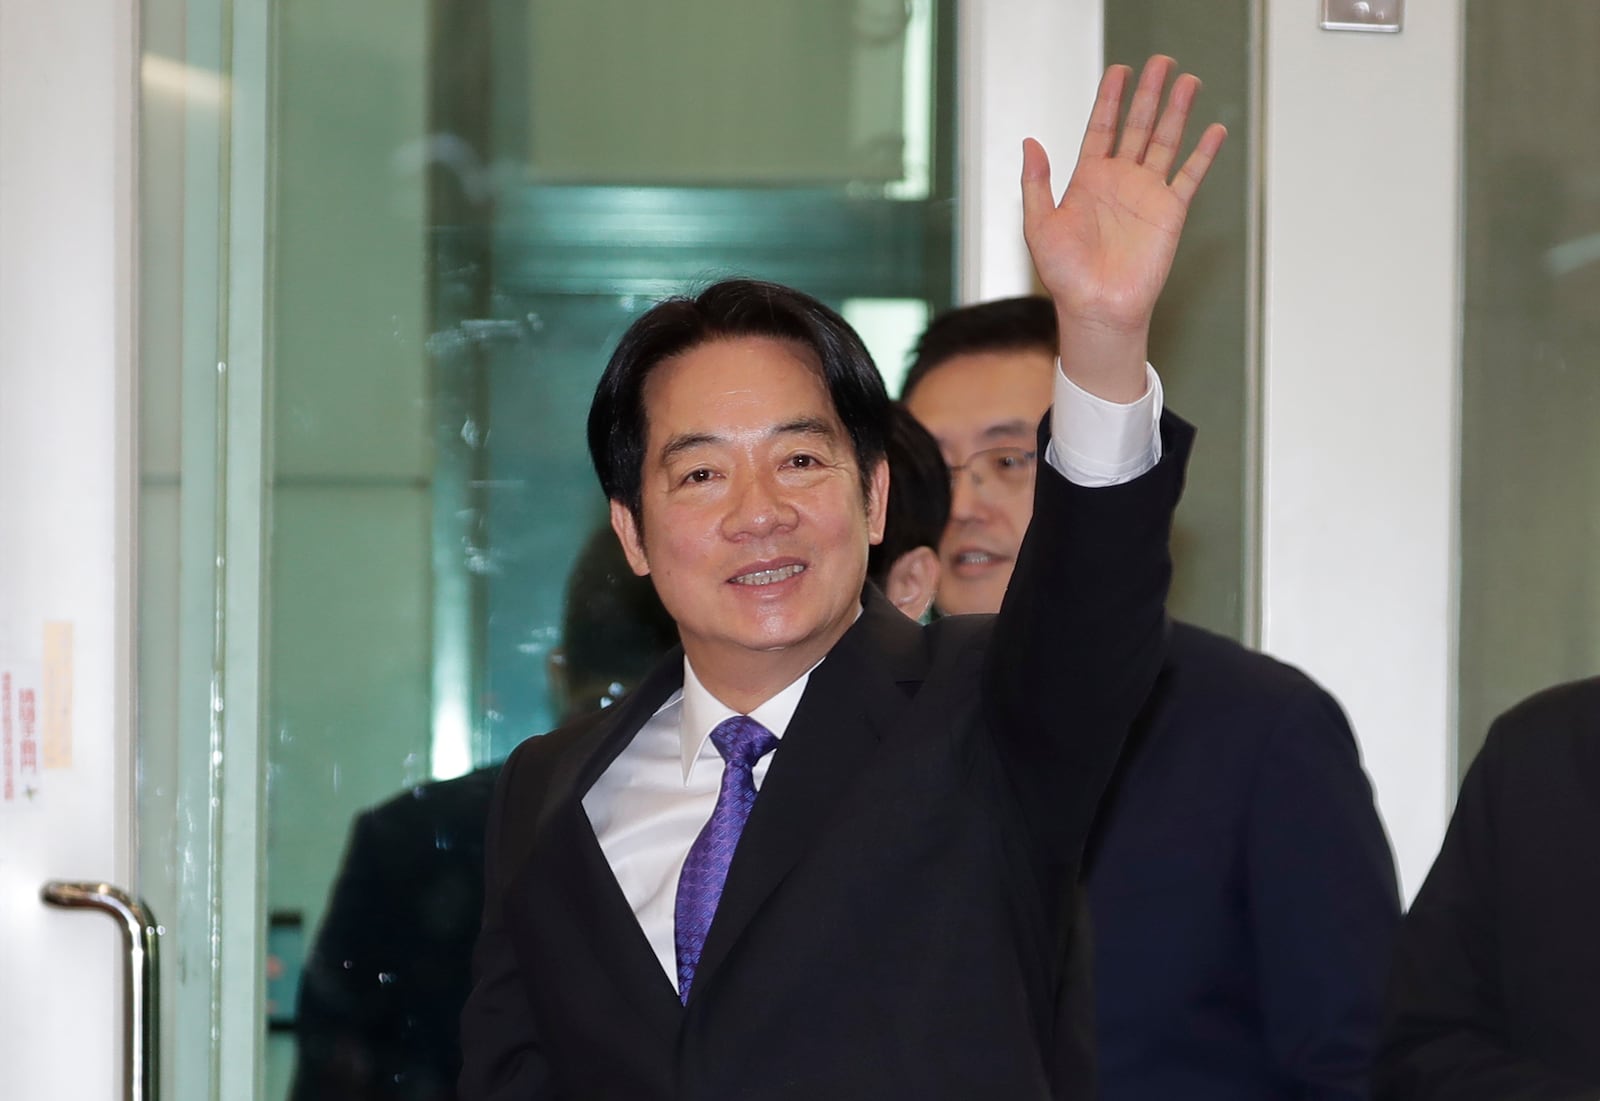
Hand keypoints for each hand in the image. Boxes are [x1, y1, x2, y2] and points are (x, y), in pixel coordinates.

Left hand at [1022, 56, 1225, 400]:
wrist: (1096, 308)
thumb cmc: (1065, 276)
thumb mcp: (1039, 225)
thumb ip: (1036, 183)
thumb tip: (1030, 142)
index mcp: (1088, 180)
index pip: (1102, 128)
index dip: (1110, 99)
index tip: (1119, 71)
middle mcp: (1120, 182)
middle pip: (1137, 126)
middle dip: (1148, 93)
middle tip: (1161, 61)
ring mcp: (1146, 195)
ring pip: (1165, 142)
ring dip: (1177, 112)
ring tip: (1187, 81)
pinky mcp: (1170, 213)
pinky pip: (1189, 177)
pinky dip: (1203, 154)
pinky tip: (1214, 130)